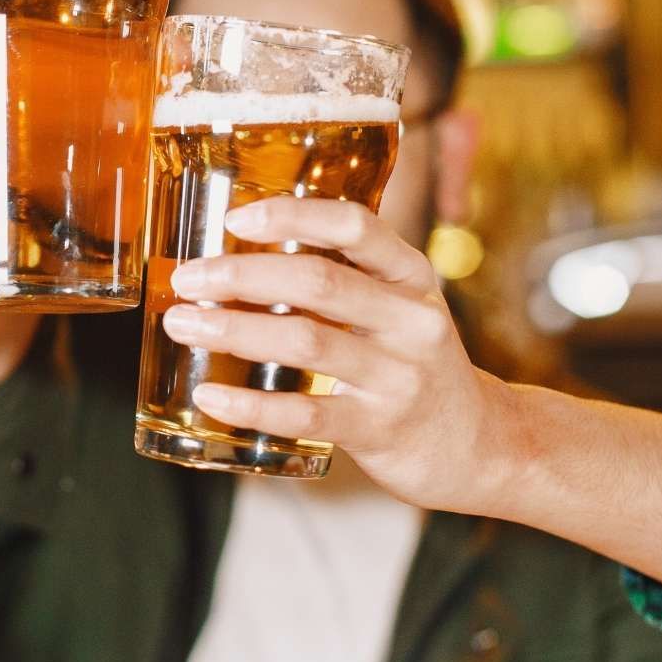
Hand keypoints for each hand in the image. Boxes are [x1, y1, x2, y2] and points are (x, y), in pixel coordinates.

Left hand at [161, 197, 520, 512]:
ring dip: (234, 329)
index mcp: (411, 277)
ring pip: (306, 342)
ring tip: (183, 324)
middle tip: (187, 279)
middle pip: (318, 282)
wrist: (478, 446)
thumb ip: (343, 277)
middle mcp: (410, 321)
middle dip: (241, 275)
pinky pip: (305, 414)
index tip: (237, 218)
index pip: (356, 227)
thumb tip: (241, 249)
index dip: (293, 215)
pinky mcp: (379, 430)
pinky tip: (209, 395)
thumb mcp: (398, 307)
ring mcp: (398, 378)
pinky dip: (250, 404)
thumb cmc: (413, 363)